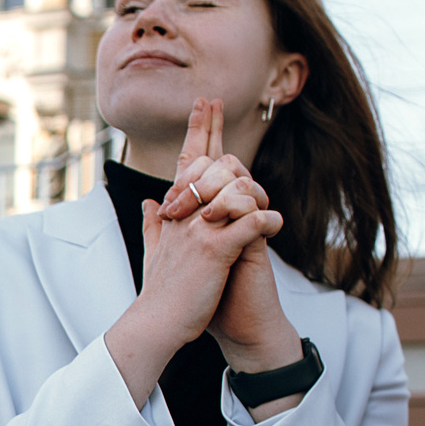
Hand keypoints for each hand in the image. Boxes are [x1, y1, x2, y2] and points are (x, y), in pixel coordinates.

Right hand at [105, 102, 284, 398]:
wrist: (156, 324)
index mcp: (175, 213)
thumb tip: (149, 202)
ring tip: (268, 212)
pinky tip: (276, 227)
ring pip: (235, 187)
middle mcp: (186, 214)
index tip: (207, 101)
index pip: (187, 162)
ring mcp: (200, 230)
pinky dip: (267, 222)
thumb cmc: (160, 293)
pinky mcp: (216, 251)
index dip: (198, 130)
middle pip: (214, 164)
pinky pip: (249, 223)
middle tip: (244, 152)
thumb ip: (152, 224)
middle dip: (233, 150)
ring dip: (258, 194)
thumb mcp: (153, 253)